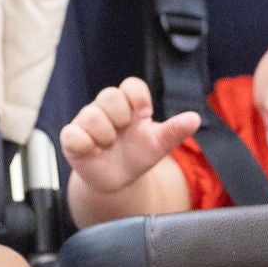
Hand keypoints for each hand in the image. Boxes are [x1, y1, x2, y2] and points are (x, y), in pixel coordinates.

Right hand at [60, 77, 201, 193]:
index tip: (144, 115)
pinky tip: (94, 151)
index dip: (138, 97)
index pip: (131, 85)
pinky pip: (72, 134)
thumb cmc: (137, 155)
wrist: (117, 181)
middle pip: (110, 95)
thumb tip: (195, 118)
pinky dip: (85, 143)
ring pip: (92, 114)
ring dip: (105, 135)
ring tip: (108, 146)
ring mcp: (86, 121)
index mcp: (128, 105)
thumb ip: (175, 131)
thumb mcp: (158, 145)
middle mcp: (105, 108)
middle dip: (121, 117)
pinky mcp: (71, 137)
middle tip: (123, 134)